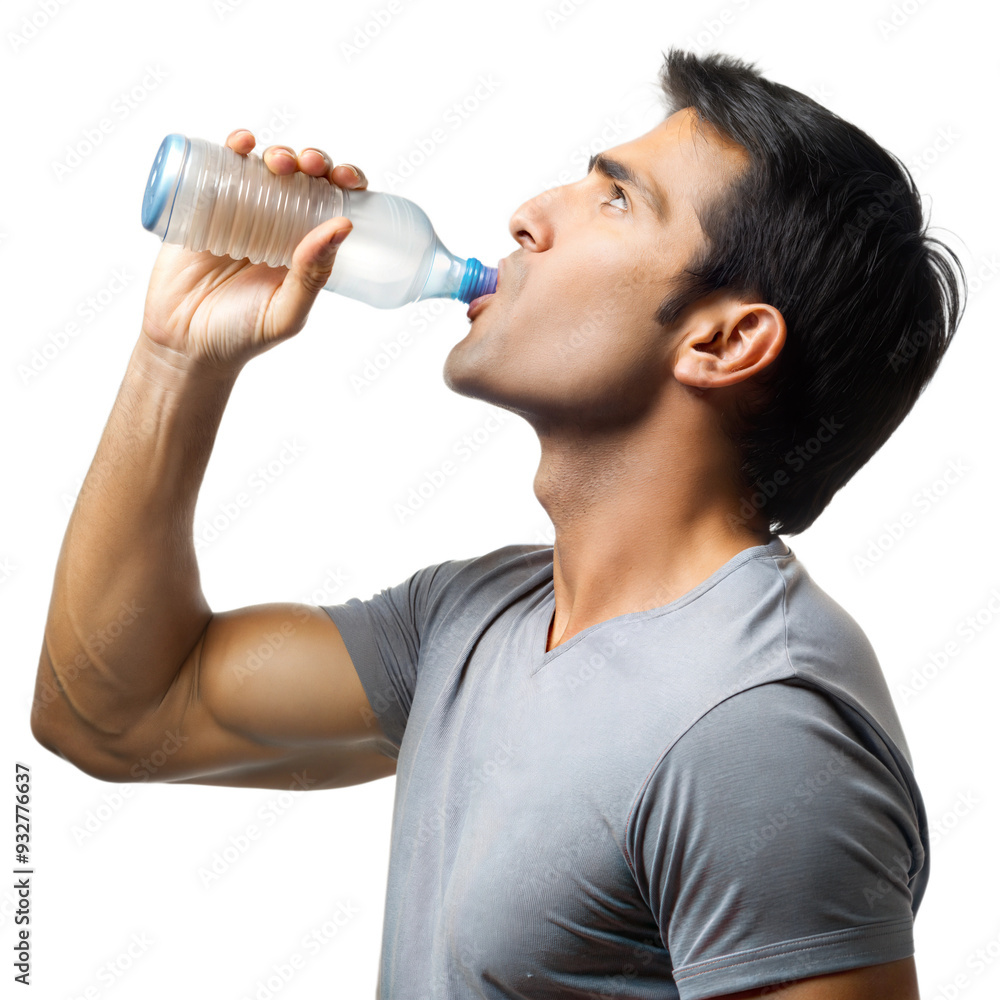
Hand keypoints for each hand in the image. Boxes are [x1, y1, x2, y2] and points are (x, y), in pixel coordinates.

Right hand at [140, 128, 368, 375]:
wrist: (184, 345)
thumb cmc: (241, 336)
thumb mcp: (286, 313)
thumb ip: (313, 276)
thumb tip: (342, 226)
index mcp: (305, 248)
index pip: (334, 205)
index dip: (346, 182)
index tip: (347, 180)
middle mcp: (277, 225)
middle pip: (303, 178)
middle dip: (312, 161)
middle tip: (308, 167)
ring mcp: (239, 213)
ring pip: (265, 166)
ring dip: (278, 151)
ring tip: (277, 161)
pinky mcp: (201, 207)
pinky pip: (218, 168)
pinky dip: (233, 147)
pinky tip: (242, 143)